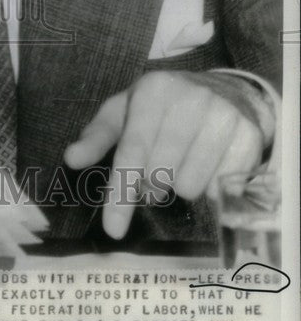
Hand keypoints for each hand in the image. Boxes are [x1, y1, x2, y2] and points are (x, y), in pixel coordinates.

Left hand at [63, 71, 265, 239]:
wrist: (227, 91)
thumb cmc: (164, 107)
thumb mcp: (126, 112)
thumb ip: (97, 137)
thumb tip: (71, 159)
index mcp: (153, 91)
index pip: (133, 152)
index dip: (121, 193)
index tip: (113, 229)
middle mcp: (190, 99)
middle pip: (161, 175)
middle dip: (152, 184)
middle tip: (156, 173)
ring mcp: (223, 116)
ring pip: (191, 186)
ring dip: (181, 185)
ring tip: (182, 164)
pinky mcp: (249, 136)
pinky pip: (221, 188)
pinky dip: (210, 186)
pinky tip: (209, 164)